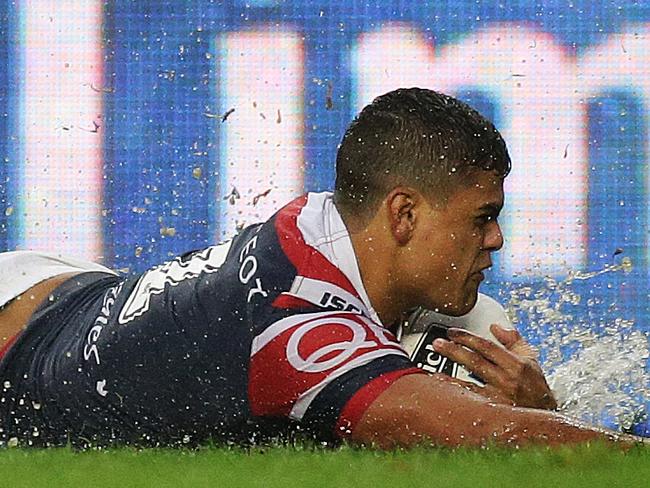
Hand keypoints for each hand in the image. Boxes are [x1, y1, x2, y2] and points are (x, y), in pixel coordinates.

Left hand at [432, 324, 556, 409]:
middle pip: (476, 362)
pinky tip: (439, 385)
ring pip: (470, 383)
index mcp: (517, 364)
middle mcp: (508, 380)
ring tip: (430, 367)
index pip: (488, 347)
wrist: (548, 417)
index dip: (468, 338)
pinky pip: (470, 400)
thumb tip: (495, 326)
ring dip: (449, 374)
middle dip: (454, 351)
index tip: (452, 332)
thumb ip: (514, 340)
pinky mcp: (494, 412)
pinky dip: (454, 392)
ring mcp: (500, 398)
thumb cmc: (536, 386)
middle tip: (437, 343)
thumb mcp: (531, 359)